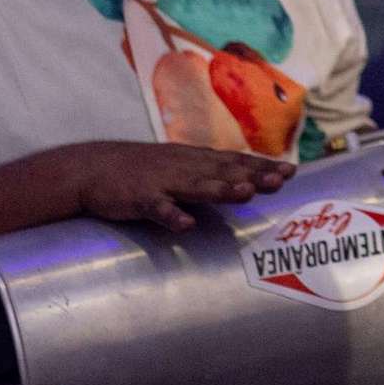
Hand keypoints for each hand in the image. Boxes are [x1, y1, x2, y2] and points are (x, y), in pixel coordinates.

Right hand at [60, 140, 296, 231]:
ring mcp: (162, 181)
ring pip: (196, 185)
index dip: (263, 166)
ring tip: (245, 192)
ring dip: (221, 189)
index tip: (291, 172)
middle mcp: (184, 166)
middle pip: (224, 171)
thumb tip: (244, 178)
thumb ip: (209, 172)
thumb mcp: (179, 165)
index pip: (236, 161)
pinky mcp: (139, 198)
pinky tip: (185, 224)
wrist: (92, 168)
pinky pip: (158, 208)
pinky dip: (171, 215)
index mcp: (195, 160)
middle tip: (281, 180)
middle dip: (253, 175)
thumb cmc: (142, 170)